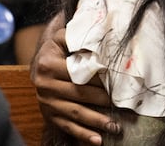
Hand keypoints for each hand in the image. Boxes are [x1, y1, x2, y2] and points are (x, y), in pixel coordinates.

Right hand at [31, 21, 117, 144]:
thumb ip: (79, 34)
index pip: (78, 73)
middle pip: (79, 94)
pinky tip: (98, 140)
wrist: (40, 61)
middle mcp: (45, 85)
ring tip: (116, 126)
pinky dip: (82, 134)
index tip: (117, 81)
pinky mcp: (49, 114)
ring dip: (96, 121)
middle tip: (124, 105)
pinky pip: (67, 126)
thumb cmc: (60, 47)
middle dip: (103, 100)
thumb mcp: (64, 37)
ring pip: (75, 113)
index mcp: (48, 64)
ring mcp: (46, 102)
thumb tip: (102, 31)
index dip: (98, 77)